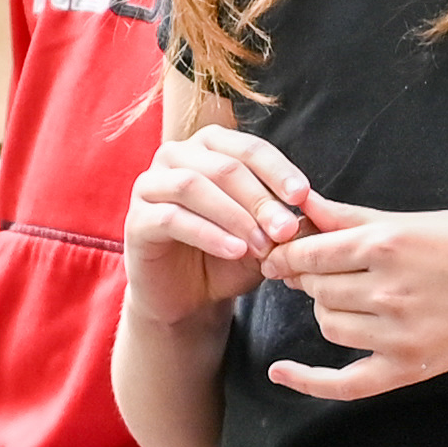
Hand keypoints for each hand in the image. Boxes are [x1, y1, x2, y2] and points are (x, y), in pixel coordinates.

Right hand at [123, 125, 321, 324]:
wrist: (189, 298)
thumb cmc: (228, 256)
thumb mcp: (263, 234)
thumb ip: (281, 218)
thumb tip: (310, 208)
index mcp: (209, 147)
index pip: (247, 148)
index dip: (277, 169)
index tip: (304, 196)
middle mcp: (175, 156)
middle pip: (223, 166)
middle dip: (259, 199)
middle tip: (286, 230)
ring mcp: (150, 186)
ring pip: (194, 186)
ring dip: (234, 216)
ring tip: (262, 246)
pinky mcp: (136, 220)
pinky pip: (172, 218)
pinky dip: (208, 234)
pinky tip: (235, 251)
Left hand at [256, 199, 447, 404]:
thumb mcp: (417, 218)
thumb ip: (354, 217)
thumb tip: (306, 206)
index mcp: (388, 244)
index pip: (310, 253)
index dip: (286, 253)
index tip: (277, 255)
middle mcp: (387, 289)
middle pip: (317, 288)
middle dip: (312, 277)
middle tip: (325, 271)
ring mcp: (397, 332)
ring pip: (328, 324)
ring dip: (327, 310)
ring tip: (348, 297)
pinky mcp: (408, 366)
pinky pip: (344, 382)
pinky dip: (308, 381)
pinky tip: (280, 372)